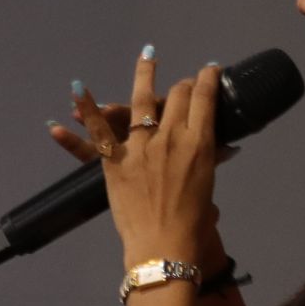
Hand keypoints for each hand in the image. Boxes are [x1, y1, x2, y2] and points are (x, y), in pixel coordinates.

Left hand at [81, 51, 226, 290]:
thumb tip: (226, 148)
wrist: (164, 248)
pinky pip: (98, 132)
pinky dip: (86, 111)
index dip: (207, 79)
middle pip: (177, 96)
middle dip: (182, 85)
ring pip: (142, 100)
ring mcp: (141, 147)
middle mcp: (171, 138)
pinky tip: (78, 89)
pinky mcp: (115, 162)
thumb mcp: (208, 185)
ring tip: (148, 57)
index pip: (205, 98)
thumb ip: (211, 161)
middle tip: (183, 84)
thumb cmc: (193, 224)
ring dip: (145, 75)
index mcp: (200, 144)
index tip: (209, 70)